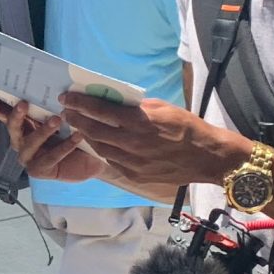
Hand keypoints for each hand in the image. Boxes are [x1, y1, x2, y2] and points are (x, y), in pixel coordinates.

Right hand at [0, 93, 104, 183]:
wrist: (91, 160)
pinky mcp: (39, 171)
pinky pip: (50, 158)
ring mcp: (28, 157)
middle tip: (24, 103)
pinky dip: (64, 147)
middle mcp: (20, 140)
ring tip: (57, 120)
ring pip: (29, 143)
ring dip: (42, 131)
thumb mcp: (64, 115)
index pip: (2, 112)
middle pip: (12, 127)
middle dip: (16, 116)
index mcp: (22, 124)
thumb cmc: (74, 132)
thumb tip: (56, 80)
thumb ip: (54, 103)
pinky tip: (76, 136)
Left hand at [54, 91, 241, 193]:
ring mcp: (132, 162)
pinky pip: (112, 160)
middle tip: (66, 112)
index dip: (80, 103)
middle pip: (94, 130)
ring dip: (86, 136)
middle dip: (76, 120)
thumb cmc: (187, 128)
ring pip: (99, 148)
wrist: (206, 158)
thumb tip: (116, 103)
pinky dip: (102, 150)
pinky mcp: (135, 175)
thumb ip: (136, 107)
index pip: (100, 110)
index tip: (66, 97)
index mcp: (139, 122)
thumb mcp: (162, 108)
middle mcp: (131, 143)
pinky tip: (97, 143)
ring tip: (77, 126)